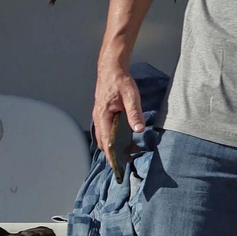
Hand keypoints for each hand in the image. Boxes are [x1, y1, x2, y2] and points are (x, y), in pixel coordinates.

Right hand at [92, 59, 143, 173]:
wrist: (111, 70)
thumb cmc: (120, 81)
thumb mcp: (131, 96)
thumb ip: (135, 112)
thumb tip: (138, 129)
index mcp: (102, 115)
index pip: (106, 140)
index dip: (111, 154)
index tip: (117, 166)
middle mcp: (98, 118)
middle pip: (104, 142)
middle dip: (114, 153)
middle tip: (127, 162)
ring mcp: (99, 117)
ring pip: (104, 137)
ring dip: (113, 146)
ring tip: (128, 154)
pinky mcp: (103, 115)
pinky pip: (106, 131)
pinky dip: (113, 138)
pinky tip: (124, 142)